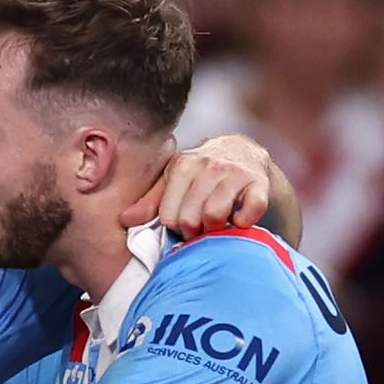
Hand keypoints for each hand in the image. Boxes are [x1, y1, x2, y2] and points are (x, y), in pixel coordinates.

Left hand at [120, 134, 269, 236]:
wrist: (241, 152)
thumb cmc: (199, 175)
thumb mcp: (172, 182)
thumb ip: (150, 202)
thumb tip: (124, 219)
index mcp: (182, 166)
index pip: (169, 216)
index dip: (175, 228)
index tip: (183, 226)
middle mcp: (208, 165)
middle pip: (190, 219)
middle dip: (194, 232)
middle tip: (200, 229)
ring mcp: (235, 173)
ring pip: (215, 216)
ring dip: (215, 230)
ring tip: (216, 226)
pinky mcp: (259, 182)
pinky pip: (250, 211)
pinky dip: (243, 222)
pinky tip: (239, 220)